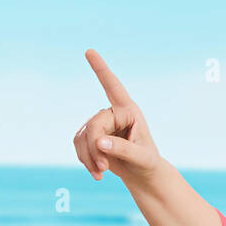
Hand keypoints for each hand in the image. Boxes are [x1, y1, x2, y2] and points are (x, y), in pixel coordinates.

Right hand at [73, 49, 162, 183]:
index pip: (113, 87)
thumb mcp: (141, 158)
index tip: (89, 51)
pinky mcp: (90, 135)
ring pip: (83, 136)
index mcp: (129, 111)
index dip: (101, 70)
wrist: (142, 173)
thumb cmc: (147, 163)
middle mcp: (113, 113)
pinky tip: (97, 172)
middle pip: (94, 124)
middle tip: (104, 168)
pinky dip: (85, 160)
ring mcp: (99, 123)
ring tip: (102, 173)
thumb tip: (100, 142)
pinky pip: (78, 144)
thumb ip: (123, 149)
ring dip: (89, 157)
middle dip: (96, 148)